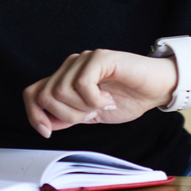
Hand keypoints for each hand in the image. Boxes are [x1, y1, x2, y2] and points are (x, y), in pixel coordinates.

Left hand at [23, 49, 176, 137]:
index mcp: (66, 79)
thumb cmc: (129, 99)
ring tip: (103, 105)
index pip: (33, 93)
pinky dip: (94, 99)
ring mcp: (84, 60)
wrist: (157, 89)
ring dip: (83, 107)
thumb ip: (68, 116)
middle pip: (45, 95)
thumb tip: (45, 124)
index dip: (33, 114)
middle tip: (91, 115)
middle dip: (66, 115)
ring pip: (61, 90)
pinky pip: (82, 83)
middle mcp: (71, 66)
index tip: (47, 132)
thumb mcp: (91, 115)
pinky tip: (108, 99)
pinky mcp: (100, 57)